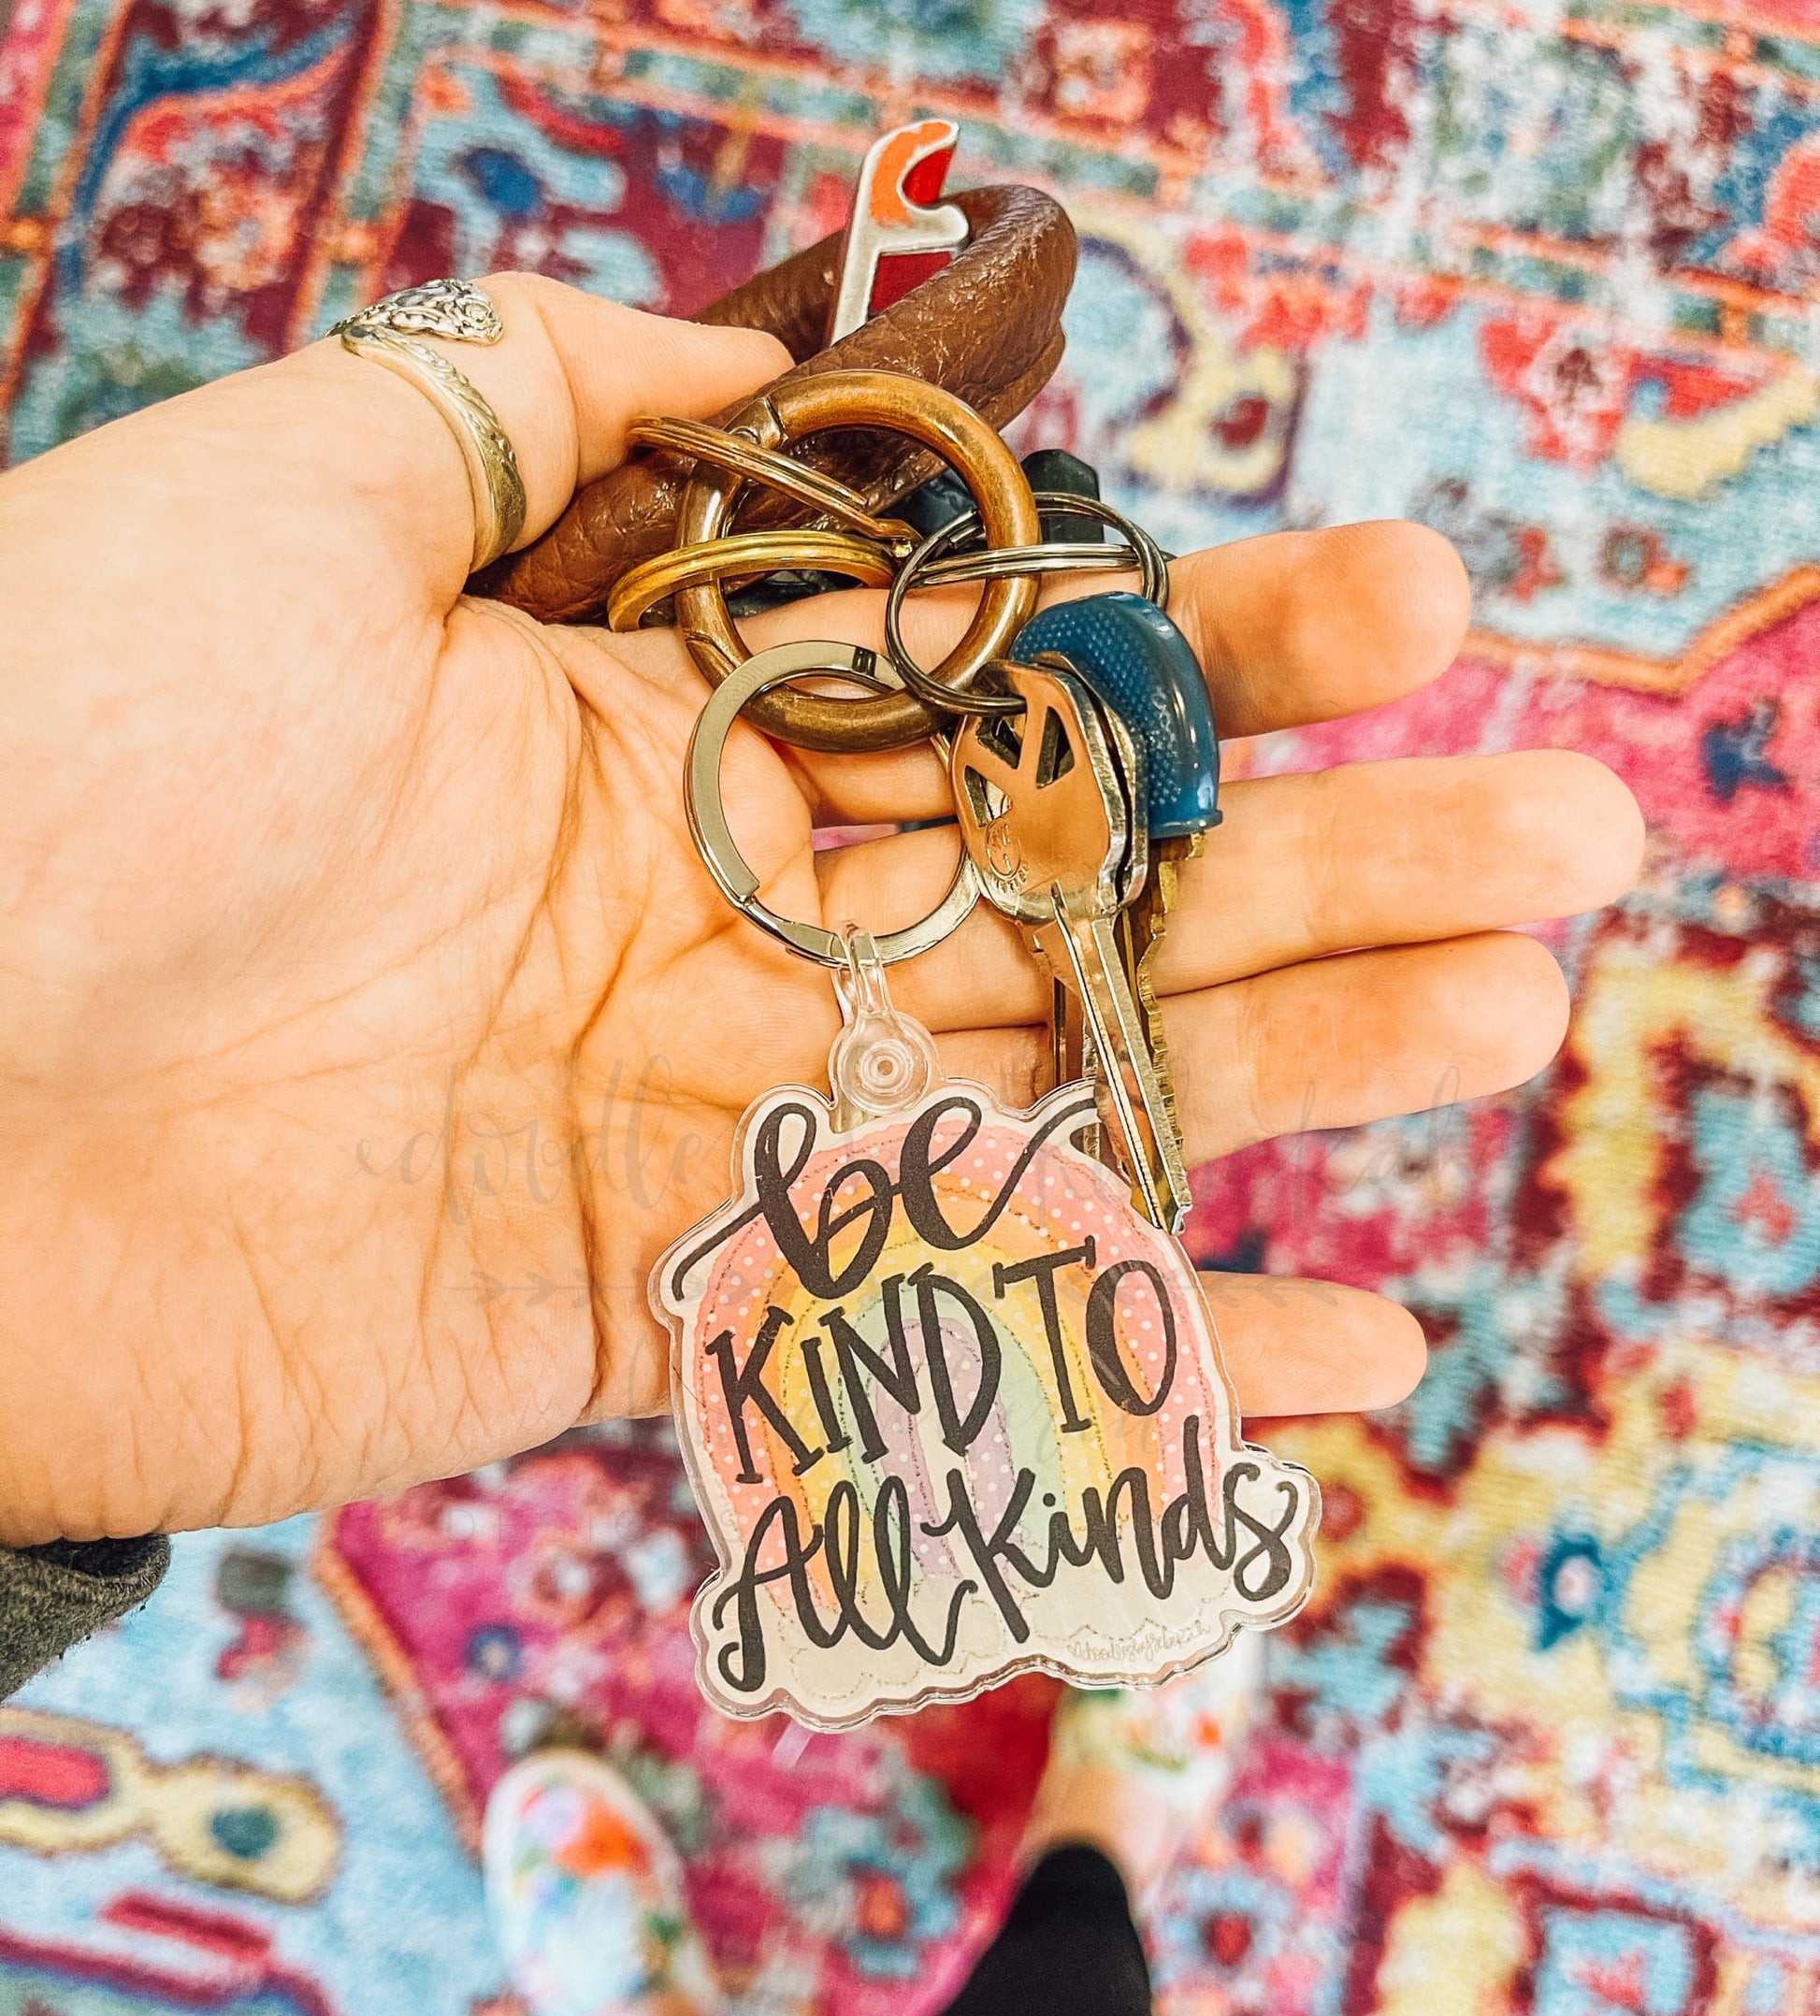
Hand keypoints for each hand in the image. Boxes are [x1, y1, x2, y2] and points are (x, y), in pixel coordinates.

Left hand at [0, 275, 1640, 1541]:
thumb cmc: (39, 766)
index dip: (1209, 652)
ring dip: (1284, 1089)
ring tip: (1501, 1038)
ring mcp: (696, 1136)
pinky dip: (1123, 1364)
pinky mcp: (646, 1328)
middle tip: (1560, 853)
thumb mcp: (289, 496)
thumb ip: (536, 411)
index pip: (998, 685)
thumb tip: (727, 337)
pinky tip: (1320, 1369)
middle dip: (1324, 873)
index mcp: (655, 730)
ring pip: (1052, 1112)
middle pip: (1078, 905)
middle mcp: (711, 927)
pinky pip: (930, 1342)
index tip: (1404, 619)